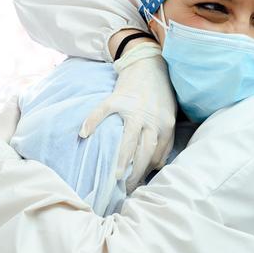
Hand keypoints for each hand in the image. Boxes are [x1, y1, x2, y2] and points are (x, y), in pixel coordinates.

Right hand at [79, 42, 176, 190]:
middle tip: (126, 188)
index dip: (149, 171)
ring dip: (122, 159)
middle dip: (136, 173)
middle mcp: (151, 119)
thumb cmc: (160, 94)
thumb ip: (164, 138)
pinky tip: (84, 133)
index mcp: (166, 124)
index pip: (158, 154)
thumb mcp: (169, 116)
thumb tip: (158, 165)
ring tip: (115, 175)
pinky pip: (103, 111)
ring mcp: (134, 109)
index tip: (140, 183)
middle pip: (144, 152)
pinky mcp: (118, 98)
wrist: (149, 64)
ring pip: (128, 139)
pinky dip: (93, 121)